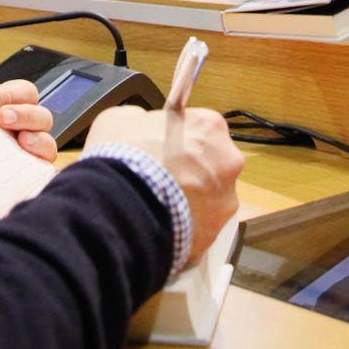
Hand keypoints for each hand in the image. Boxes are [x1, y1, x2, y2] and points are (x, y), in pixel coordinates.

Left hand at [0, 79, 55, 161]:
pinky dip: (39, 159)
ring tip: (21, 140)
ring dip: (35, 137)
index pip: (24, 93)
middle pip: (40, 115)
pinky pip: (47, 165)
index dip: (9, 94)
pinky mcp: (36, 173)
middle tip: (2, 118)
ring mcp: (35, 153)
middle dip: (22, 113)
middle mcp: (29, 130)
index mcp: (15, 110)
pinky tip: (24, 160)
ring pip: (48, 141)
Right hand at [84, 105, 243, 265]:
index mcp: (210, 125)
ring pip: (210, 197)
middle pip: (212, 163)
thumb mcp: (122, 119)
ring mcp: (225, 197)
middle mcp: (227, 159)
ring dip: (191, 200)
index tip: (165, 146)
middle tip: (162, 176)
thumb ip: (141, 118)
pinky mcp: (216, 230)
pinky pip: (201, 226)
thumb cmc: (125, 156)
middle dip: (191, 170)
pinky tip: (162, 224)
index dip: (180, 139)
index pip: (202, 128)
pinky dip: (186, 226)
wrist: (121, 203)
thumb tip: (140, 124)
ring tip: (159, 204)